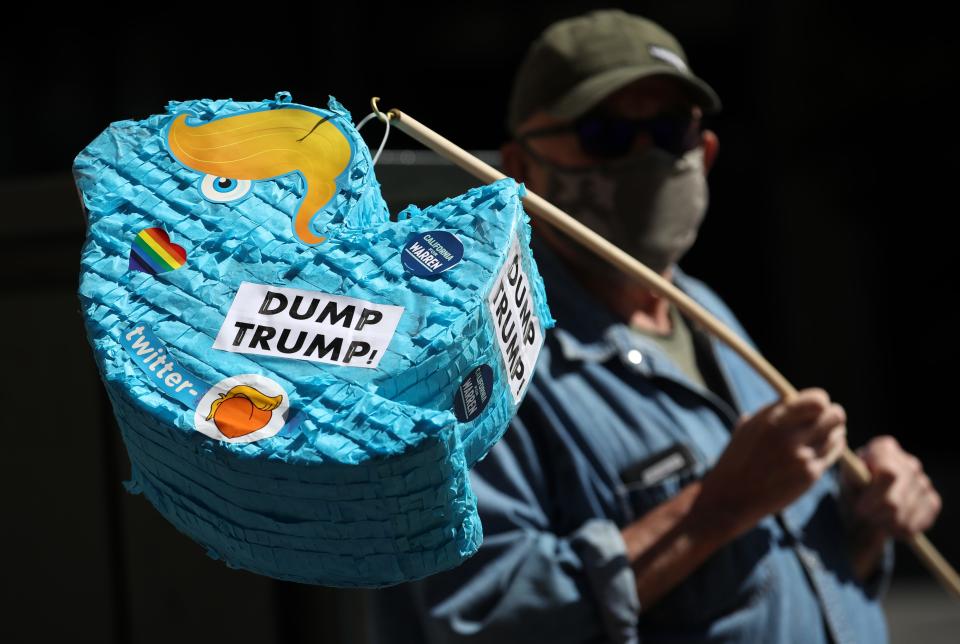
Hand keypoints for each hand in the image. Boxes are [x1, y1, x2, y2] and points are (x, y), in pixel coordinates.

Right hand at [698, 388, 847, 537]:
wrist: (731, 497)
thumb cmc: (737, 460)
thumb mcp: (748, 428)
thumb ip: (772, 412)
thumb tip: (794, 399)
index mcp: (771, 418)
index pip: (818, 399)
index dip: (821, 401)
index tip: (817, 407)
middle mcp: (789, 435)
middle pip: (834, 415)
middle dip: (833, 416)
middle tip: (827, 420)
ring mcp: (801, 456)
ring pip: (837, 434)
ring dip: (833, 433)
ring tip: (823, 436)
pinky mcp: (809, 475)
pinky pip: (833, 453)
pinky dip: (832, 448)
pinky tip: (823, 448)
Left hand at [842, 436, 940, 539]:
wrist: (868, 506)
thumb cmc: (854, 489)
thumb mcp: (846, 483)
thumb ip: (851, 479)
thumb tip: (855, 477)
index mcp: (884, 449)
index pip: (888, 473)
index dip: (874, 495)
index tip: (859, 508)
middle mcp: (908, 462)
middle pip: (896, 499)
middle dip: (877, 514)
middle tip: (864, 518)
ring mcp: (924, 481)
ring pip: (905, 513)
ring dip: (886, 523)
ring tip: (874, 520)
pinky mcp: (932, 501)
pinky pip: (917, 523)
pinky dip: (900, 530)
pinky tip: (889, 524)